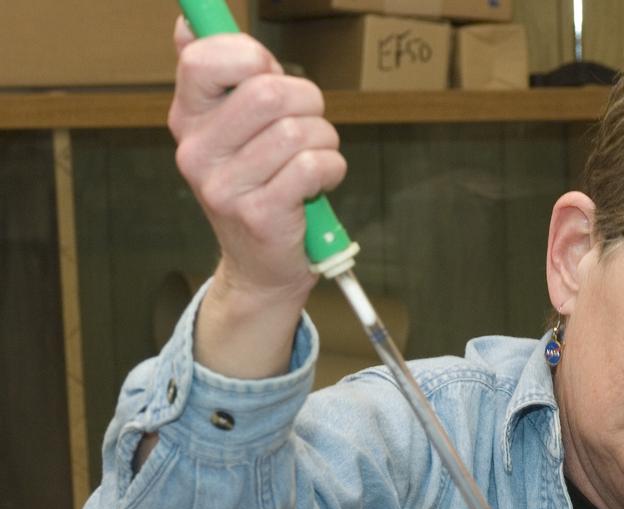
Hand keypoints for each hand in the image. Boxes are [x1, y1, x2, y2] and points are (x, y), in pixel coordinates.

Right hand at [168, 17, 345, 376]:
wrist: (261, 266)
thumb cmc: (258, 186)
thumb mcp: (229, 130)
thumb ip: (218, 77)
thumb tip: (188, 21)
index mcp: (187, 118)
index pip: (204, 59)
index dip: (252, 56)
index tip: (268, 74)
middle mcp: (198, 151)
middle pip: (269, 92)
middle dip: (307, 100)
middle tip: (309, 122)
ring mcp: (225, 187)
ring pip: (299, 131)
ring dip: (324, 140)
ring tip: (314, 159)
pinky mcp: (259, 215)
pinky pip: (313, 167)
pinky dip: (331, 169)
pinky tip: (320, 183)